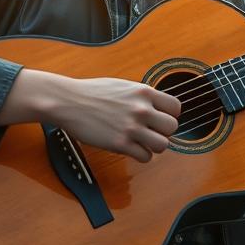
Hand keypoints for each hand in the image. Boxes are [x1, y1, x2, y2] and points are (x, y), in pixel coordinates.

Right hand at [6, 70, 180, 162]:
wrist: (69, 101)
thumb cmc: (93, 93)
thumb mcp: (124, 86)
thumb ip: (142, 97)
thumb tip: (158, 108)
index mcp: (144, 92)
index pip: (176, 107)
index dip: (169, 115)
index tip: (159, 119)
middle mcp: (141, 109)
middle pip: (172, 128)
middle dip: (163, 132)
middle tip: (150, 132)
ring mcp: (132, 127)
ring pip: (162, 145)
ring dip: (154, 146)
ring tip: (142, 142)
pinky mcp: (120, 143)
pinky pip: (145, 157)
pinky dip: (141, 156)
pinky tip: (131, 149)